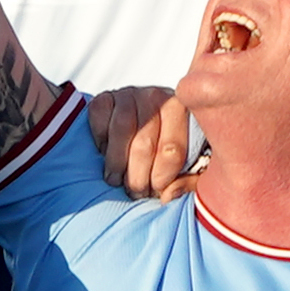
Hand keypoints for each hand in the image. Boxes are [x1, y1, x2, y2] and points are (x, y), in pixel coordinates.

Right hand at [93, 78, 197, 198]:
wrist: (143, 119)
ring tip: (116, 181)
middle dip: (137, 176)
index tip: (156, 191)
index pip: (171, 149)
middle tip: (135, 192)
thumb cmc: (168, 145)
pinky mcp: (105, 98)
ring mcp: (129, 95)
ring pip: (121, 132)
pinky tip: (105, 153)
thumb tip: (167, 195)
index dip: (161, 177)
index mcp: (183, 111)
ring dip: (116, 163)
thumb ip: (188, 181)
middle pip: (144, 144)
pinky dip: (100, 142)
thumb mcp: (190, 162)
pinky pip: (99, 120)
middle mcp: (157, 97)